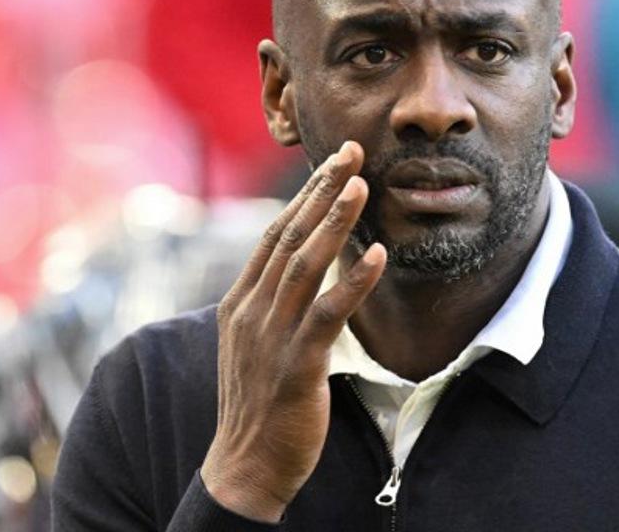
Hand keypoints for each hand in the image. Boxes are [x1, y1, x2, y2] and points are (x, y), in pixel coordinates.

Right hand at [199, 141, 386, 521]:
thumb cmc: (258, 401)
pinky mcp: (297, 365)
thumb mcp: (254, 341)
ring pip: (305, 265)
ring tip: (362, 186)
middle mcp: (252, 311)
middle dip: (321, 190)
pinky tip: (378, 257)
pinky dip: (353, 282)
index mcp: (240, 301)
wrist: (244, 467)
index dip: (303, 194)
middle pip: (288, 235)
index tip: (333, 162)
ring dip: (336, 222)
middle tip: (351, 152)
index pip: (273, 233)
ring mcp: (272, 336)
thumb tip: (294, 265)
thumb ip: (270, 301)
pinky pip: (327, 314)